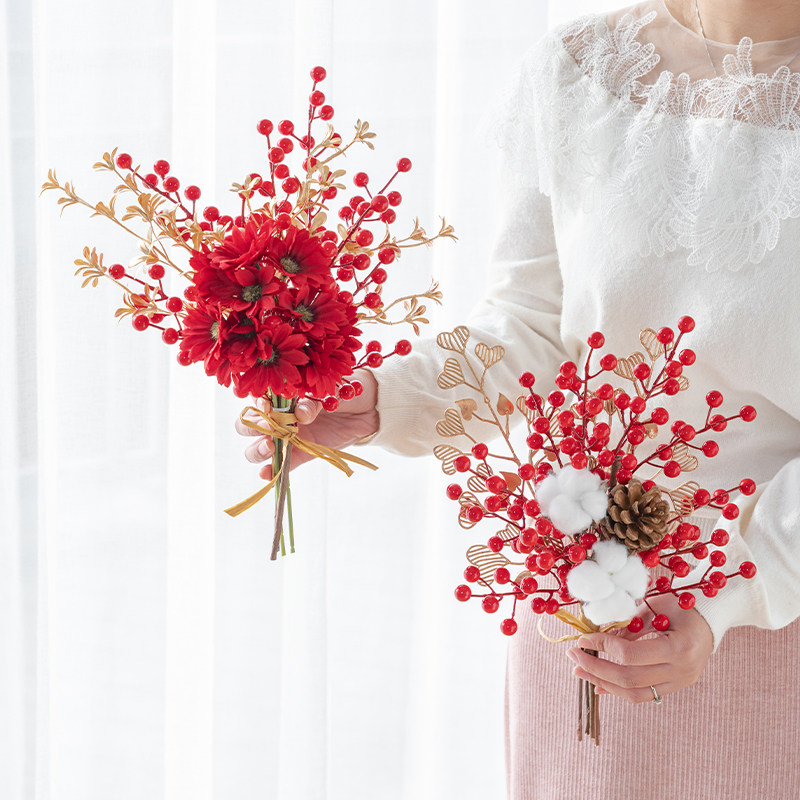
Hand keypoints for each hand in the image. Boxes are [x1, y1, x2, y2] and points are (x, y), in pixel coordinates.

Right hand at [235, 370, 379, 478]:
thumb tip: (302, 414)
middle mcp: (279, 417)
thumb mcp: (330, 392)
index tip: (267, 406)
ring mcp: (288, 437)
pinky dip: (271, 471)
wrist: (368, 408)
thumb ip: (314, 402)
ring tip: (271, 447)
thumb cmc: (345, 392)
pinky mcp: (300, 454)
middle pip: (248, 426)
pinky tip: (267, 474)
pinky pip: (280, 465)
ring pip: (257, 448)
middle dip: (253, 428)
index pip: (257, 400)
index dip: (256, 404)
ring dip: (257, 449)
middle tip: (270, 427)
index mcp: (282, 397)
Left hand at [565, 593, 713, 703]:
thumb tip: (597, 637)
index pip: (631, 655)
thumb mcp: (655, 607)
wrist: (711, 619)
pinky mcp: (675, 687)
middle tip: (572, 656)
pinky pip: (643, 695)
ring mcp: (680, 683)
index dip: (603, 646)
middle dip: (595, 668)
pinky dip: (618, 689)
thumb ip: (629, 625)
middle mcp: (681, 671)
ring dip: (602, 682)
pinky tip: (599, 684)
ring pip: (635, 693)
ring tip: (579, 671)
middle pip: (629, 679)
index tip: (583, 638)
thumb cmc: (682, 606)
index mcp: (679, 647)